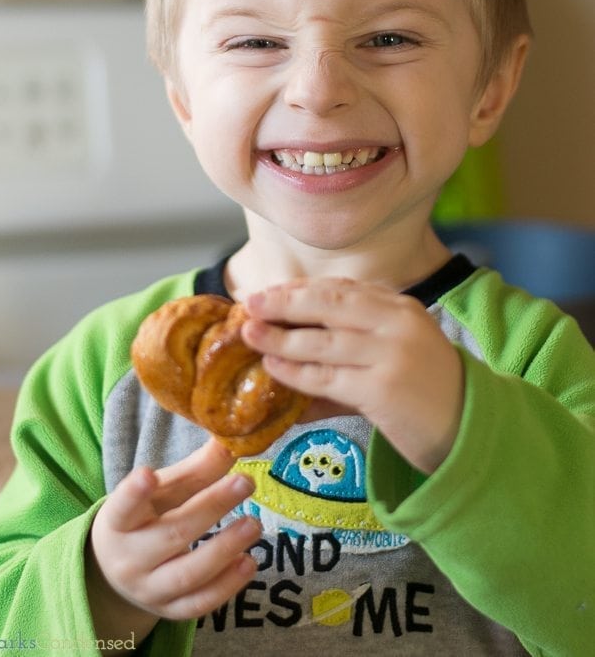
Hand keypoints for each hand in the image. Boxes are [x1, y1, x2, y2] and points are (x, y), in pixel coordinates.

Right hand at [88, 439, 260, 640]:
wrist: (119, 571)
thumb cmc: (146, 517)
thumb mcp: (161, 491)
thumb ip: (194, 470)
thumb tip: (228, 442)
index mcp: (118, 521)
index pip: (123, 507)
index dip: (134, 493)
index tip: (148, 473)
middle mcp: (129, 559)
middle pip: (170, 535)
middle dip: (211, 508)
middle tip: (245, 482)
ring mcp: (148, 590)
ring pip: (187, 574)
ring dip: (225, 549)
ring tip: (254, 524)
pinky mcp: (169, 611)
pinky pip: (199, 603)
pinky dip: (226, 585)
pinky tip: (249, 562)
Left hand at [242, 278, 464, 474]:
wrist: (469, 431)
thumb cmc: (426, 392)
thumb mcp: (396, 352)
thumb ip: (353, 343)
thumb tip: (294, 343)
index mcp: (401, 307)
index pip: (341, 289)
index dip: (300, 289)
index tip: (269, 292)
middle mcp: (398, 323)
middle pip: (328, 304)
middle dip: (284, 302)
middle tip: (250, 304)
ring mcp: (391, 355)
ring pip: (322, 341)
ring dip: (280, 338)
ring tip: (251, 335)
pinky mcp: (382, 390)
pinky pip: (326, 377)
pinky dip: (295, 372)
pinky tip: (273, 368)